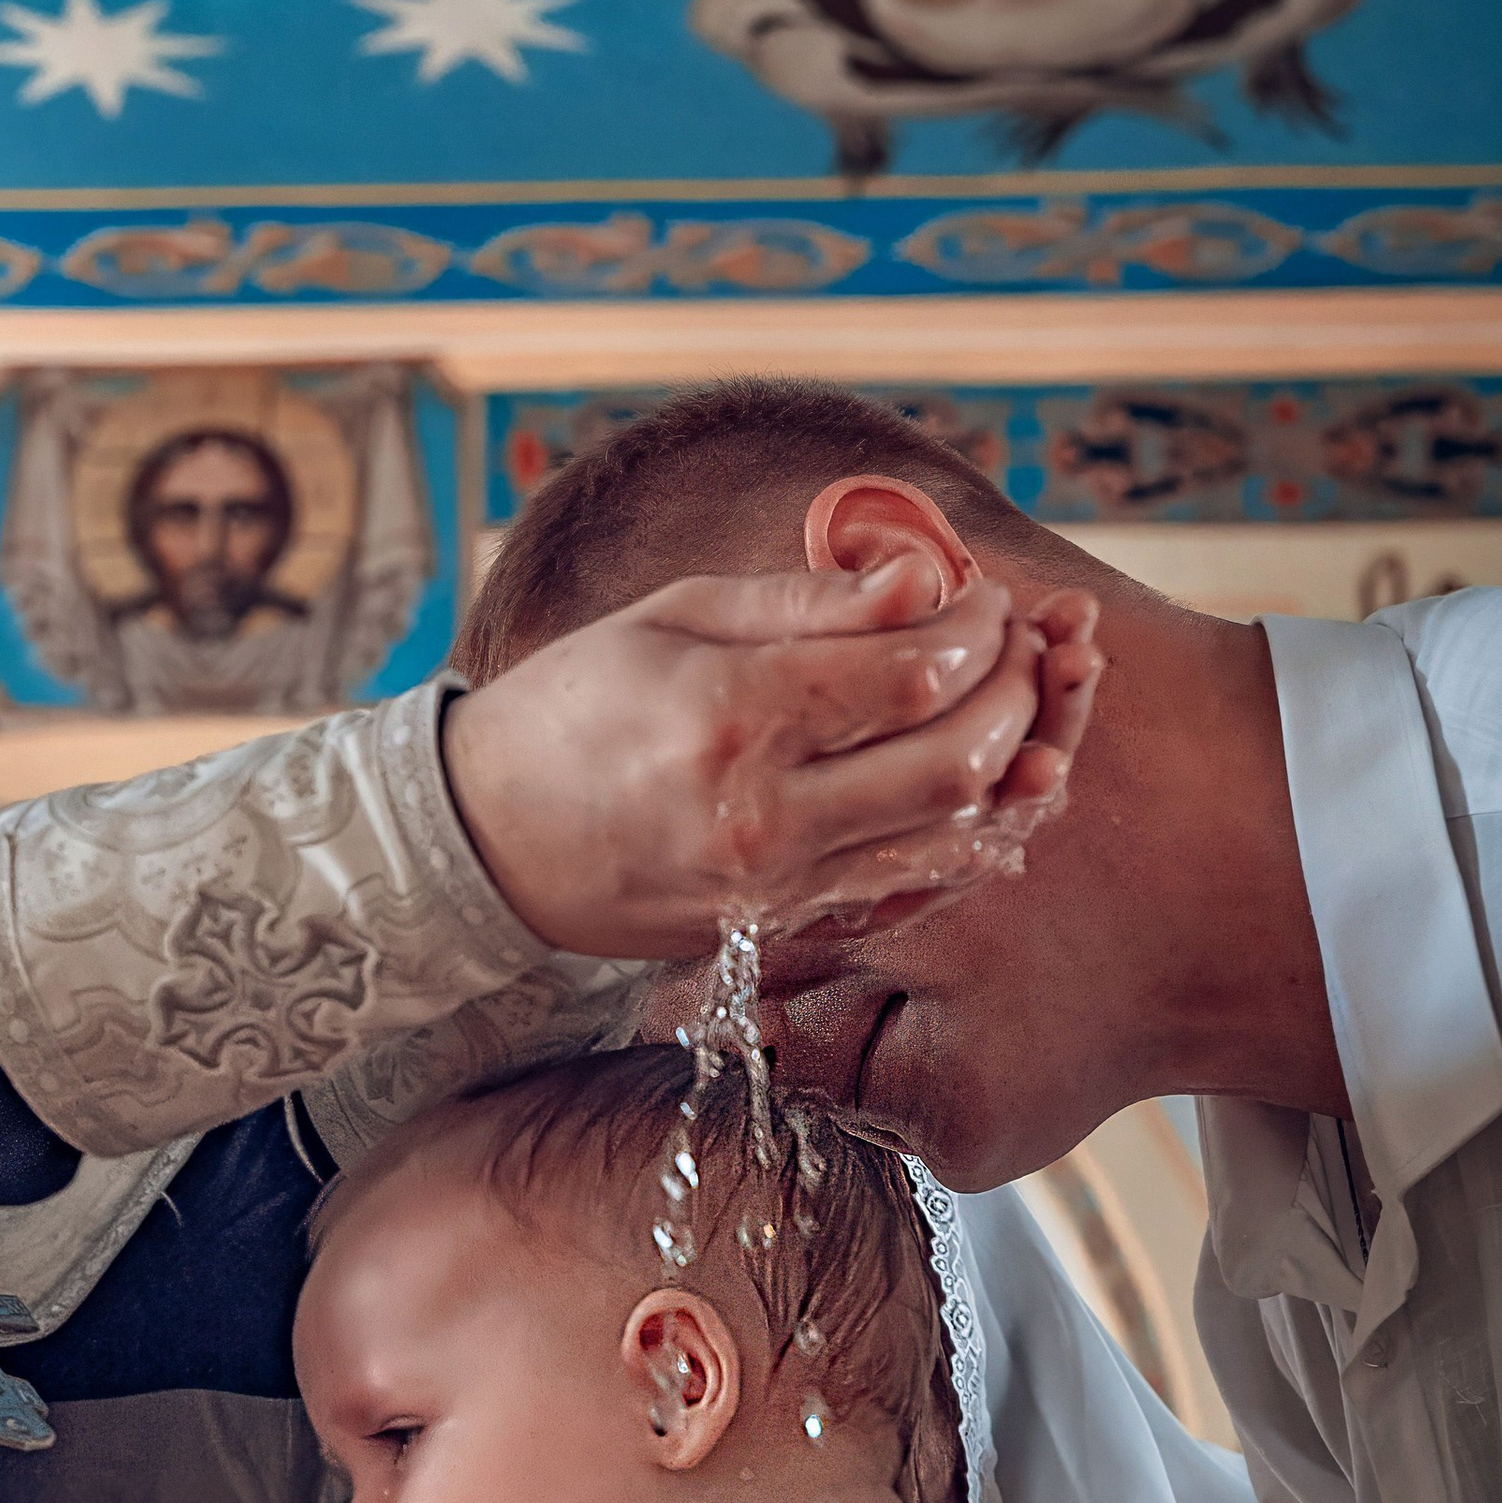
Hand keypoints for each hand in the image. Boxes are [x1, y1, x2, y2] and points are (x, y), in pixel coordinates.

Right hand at [444, 557, 1099, 957]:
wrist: (486, 842)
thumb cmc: (573, 707)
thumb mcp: (676, 614)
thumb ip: (810, 600)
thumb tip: (926, 578)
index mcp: (730, 711)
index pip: (915, 667)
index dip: (979, 624)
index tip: (984, 595)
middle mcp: (759, 810)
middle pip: (956, 757)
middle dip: (1014, 692)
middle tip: (1015, 649)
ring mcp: (770, 882)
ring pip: (947, 828)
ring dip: (1005, 763)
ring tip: (1005, 707)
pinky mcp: (772, 924)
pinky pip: (902, 881)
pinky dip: (961, 831)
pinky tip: (979, 789)